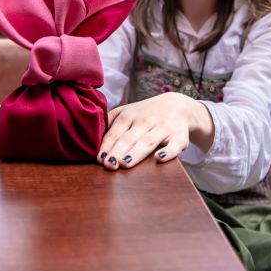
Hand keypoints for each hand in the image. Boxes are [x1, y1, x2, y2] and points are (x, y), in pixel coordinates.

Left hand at [97, 92, 213, 170]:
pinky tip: (159, 159)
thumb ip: (110, 122)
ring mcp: (162, 128)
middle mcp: (145, 121)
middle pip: (129, 138)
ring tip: (125, 163)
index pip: (115, 132)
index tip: (99, 159)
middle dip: (118, 151)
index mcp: (129, 115)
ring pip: (148, 141)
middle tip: (108, 165)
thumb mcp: (126, 112)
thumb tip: (90, 139)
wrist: (178, 105)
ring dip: (136, 152)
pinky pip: (174, 145)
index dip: (106, 145)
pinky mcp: (179, 137)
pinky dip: (168, 152)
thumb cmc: (145, 114)